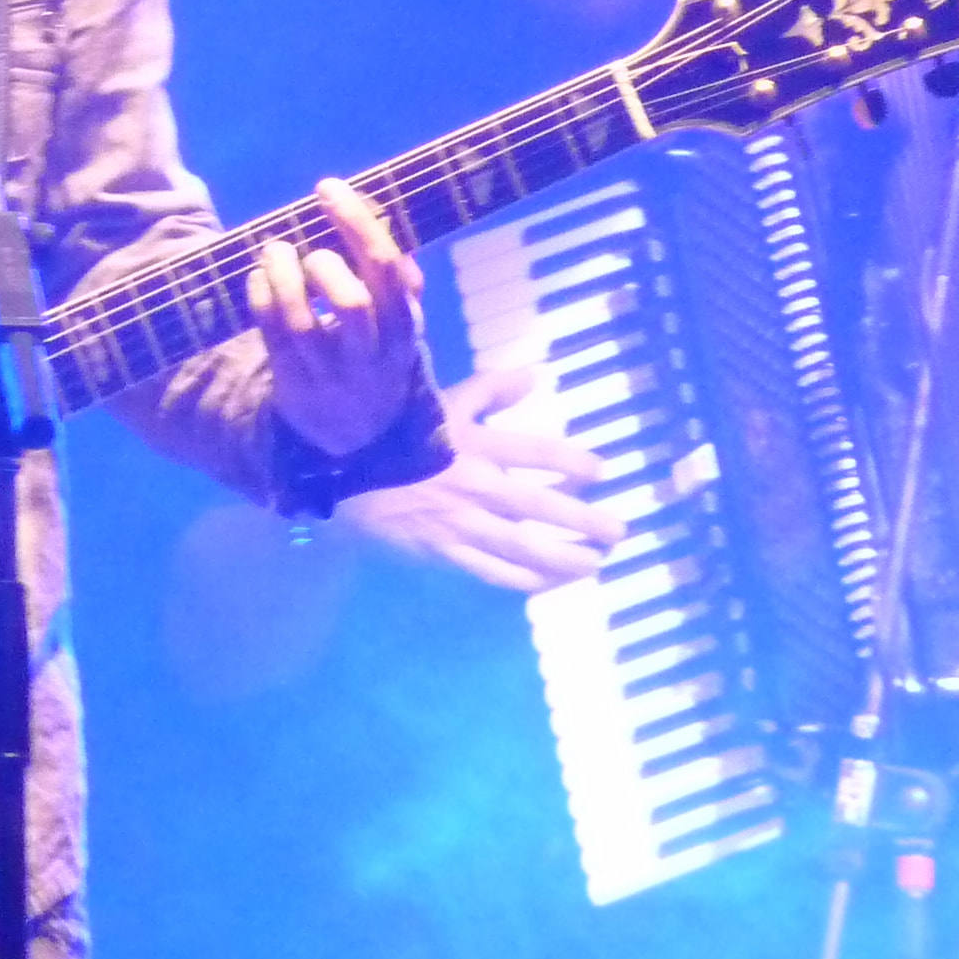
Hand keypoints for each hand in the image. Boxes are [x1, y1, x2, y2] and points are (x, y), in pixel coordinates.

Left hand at [252, 177, 426, 459]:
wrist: (358, 434)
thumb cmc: (376, 355)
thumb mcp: (398, 323)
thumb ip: (394, 278)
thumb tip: (380, 218)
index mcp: (404, 328)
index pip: (388, 270)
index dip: (357, 223)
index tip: (328, 187)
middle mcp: (372, 355)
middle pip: (354, 303)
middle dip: (325, 262)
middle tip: (308, 245)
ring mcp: (332, 375)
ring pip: (303, 324)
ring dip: (283, 278)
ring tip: (274, 251)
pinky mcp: (295, 386)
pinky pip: (272, 337)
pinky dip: (261, 298)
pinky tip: (258, 277)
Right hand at [340, 360, 622, 591]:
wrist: (341, 468)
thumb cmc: (396, 430)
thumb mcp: (443, 399)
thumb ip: (492, 389)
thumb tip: (537, 375)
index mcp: (472, 443)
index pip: (534, 451)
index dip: (572, 462)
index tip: (602, 471)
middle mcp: (472, 485)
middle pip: (538, 507)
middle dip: (583, 521)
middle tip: (617, 531)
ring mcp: (457, 523)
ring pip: (520, 548)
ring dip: (562, 559)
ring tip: (594, 564)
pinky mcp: (440, 552)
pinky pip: (490, 572)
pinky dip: (524, 580)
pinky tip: (549, 583)